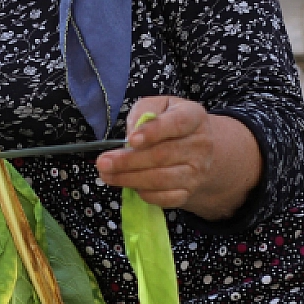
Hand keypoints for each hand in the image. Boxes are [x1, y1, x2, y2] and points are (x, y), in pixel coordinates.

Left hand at [94, 96, 260, 220]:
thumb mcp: (160, 105)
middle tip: (103, 163)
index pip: (177, 123)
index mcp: (194, 117)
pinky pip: (165, 198)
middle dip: (128, 161)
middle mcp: (200, 145)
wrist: (197, 149)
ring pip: (161, 179)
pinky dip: (144, 194)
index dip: (153, 132)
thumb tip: (132, 133)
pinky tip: (128, 186)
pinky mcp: (189, 191)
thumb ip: (144, 111)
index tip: (131, 140)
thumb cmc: (171, 122)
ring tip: (107, 175)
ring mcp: (196, 171)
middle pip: (163, 155)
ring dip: (130, 179)